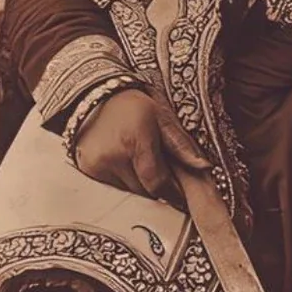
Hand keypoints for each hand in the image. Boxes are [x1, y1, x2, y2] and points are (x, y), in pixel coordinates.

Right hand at [71, 88, 209, 202]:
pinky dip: (123, 180)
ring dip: (139, 183)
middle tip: (159, 168)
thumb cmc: (131, 105)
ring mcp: (98, 165)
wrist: (94, 96)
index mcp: (136, 141)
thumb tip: (203, 166)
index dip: (173, 193)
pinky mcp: (88, 170)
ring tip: (139, 160)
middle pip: (145, 191)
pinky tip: (124, 161)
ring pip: (129, 192)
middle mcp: (114, 156)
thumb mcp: (161, 117)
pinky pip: (113, 187)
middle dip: (156, 185)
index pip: (158, 183)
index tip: (181, 195)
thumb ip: (180, 144)